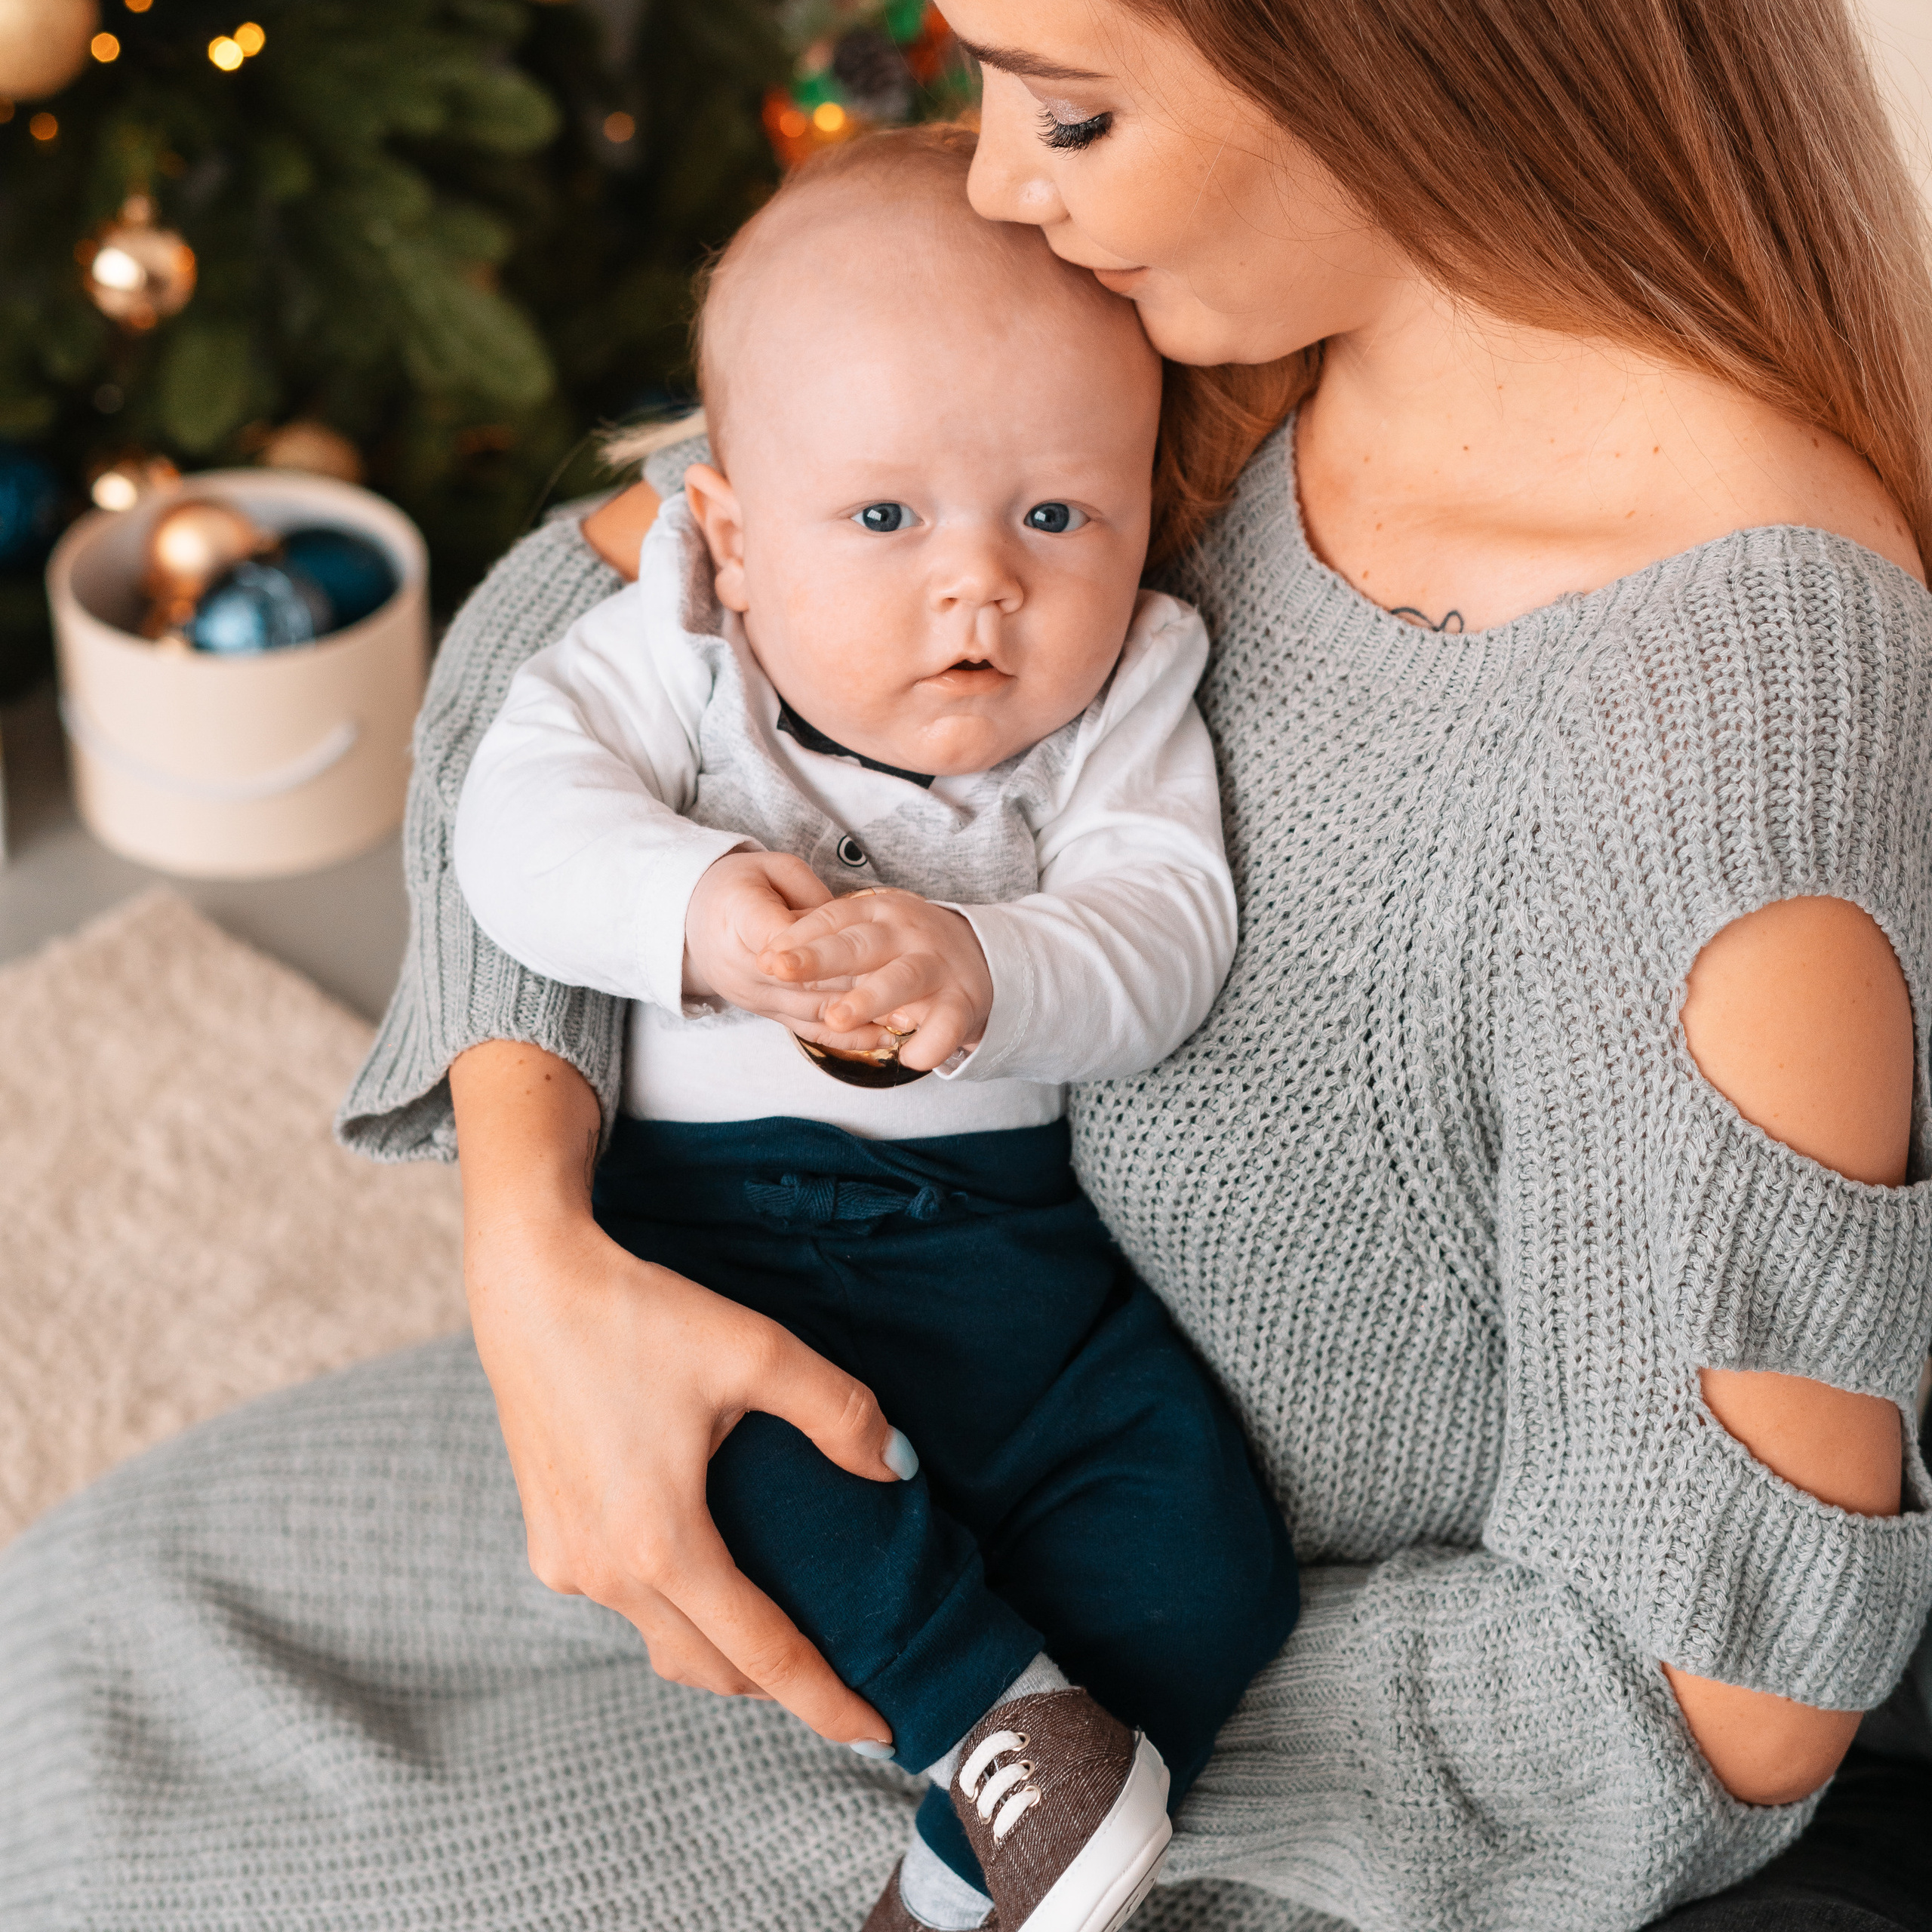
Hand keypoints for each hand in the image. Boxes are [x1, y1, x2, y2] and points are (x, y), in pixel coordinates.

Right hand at [450, 1041, 913, 1749]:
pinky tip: (712, 1572)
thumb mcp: (755, 1351)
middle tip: (847, 1679)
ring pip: (664, 1641)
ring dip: (725, 1651)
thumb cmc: (640, 1313)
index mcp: (659, 1542)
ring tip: (788, 1628)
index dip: (826, 1700)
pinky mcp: (547, 1539)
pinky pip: (625, 1604)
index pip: (763, 1653)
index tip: (880, 1735)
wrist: (531, 1284)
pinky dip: (677, 1610)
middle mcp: (604, 1571)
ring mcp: (566, 1561)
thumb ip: (838, 1413)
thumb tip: (898, 1470)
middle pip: (712, 1666)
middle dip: (780, 1686)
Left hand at [759, 889, 993, 1071]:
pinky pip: (946, 1024)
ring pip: (901, 978)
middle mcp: (907, 934)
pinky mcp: (962, 1002)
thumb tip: (767, 956)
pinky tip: (908, 1057)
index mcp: (879, 912)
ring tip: (836, 1019)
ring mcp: (936, 966)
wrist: (985, 954)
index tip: (766, 956)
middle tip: (781, 973)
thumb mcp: (870, 932)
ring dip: (869, 998)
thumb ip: (828, 942)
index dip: (799, 936)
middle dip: (820, 958)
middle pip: (861, 944)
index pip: (835, 918)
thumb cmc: (906, 948)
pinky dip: (930, 1042)